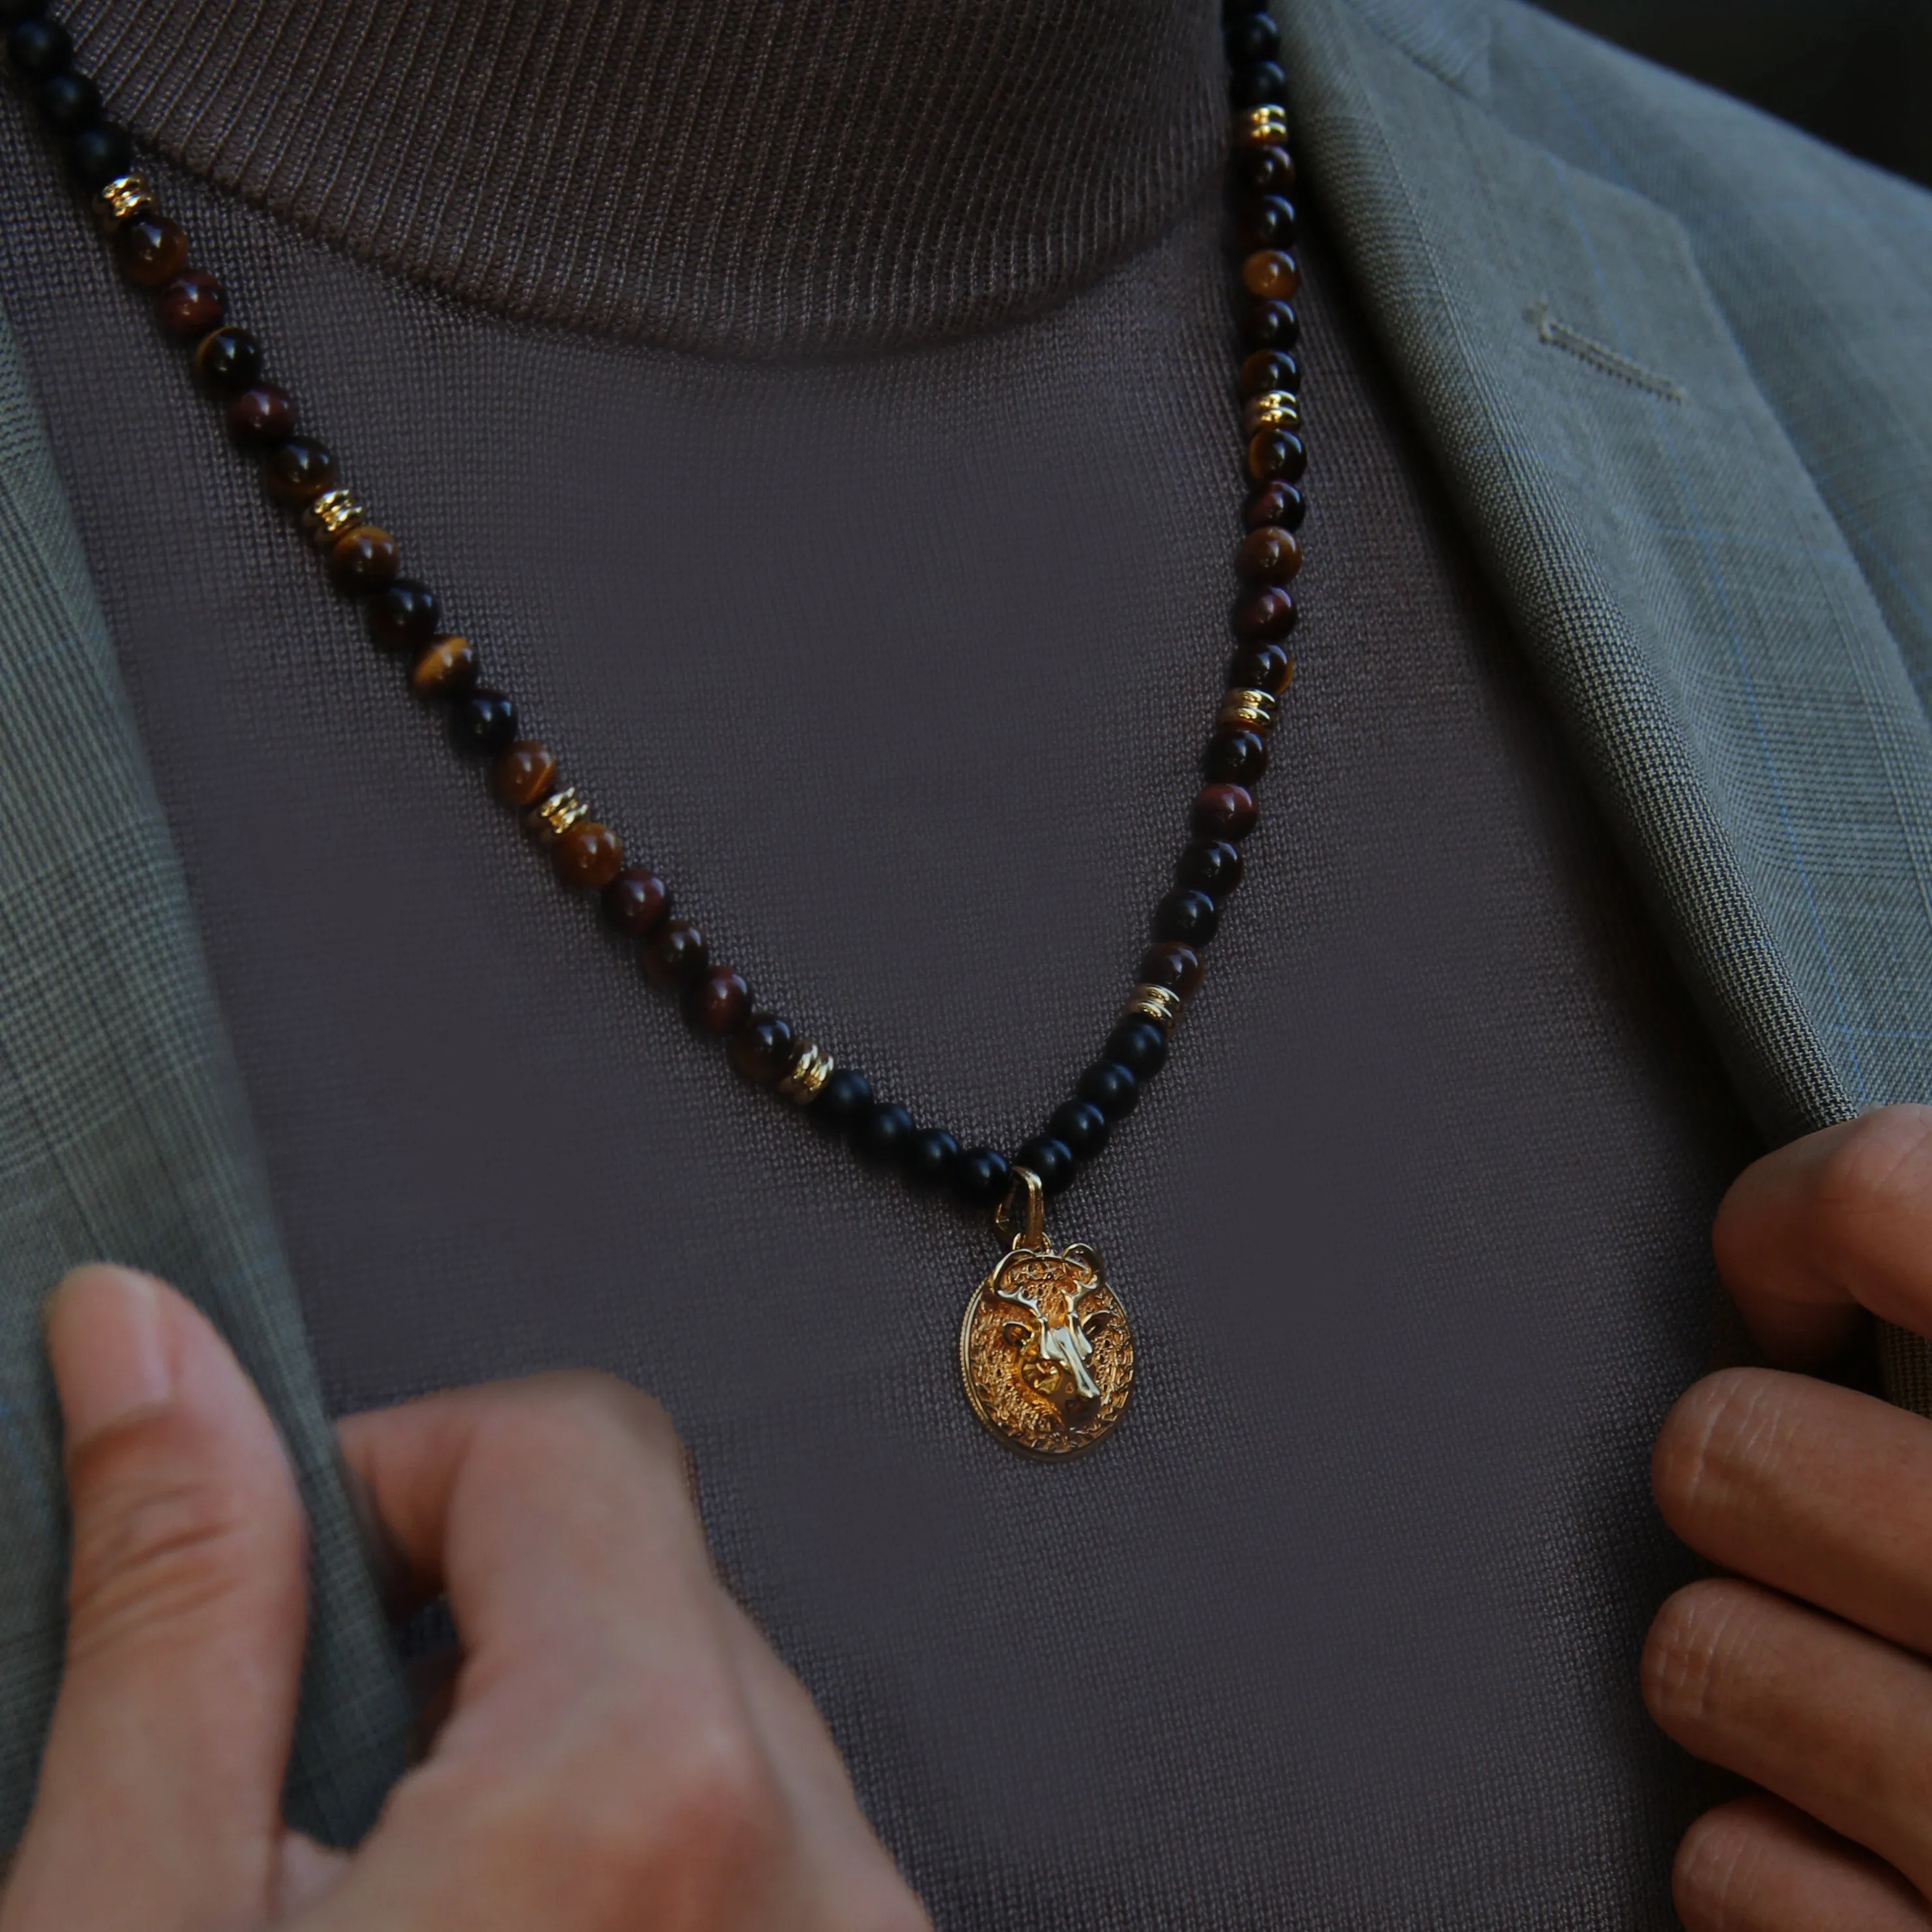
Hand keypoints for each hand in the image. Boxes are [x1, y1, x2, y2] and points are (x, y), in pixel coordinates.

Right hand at [0, 1267, 928, 1931]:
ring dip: (559, 1754)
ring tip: (407, 1912)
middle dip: (480, 1625)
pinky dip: (643, 1858)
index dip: (397, 1477)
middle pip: (655, 1572)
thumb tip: (145, 1344)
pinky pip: (770, 1846)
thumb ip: (175, 1608)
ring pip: (713, 1714)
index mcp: (645, 1795)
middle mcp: (817, 1876)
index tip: (290, 1586)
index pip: (571, 1440)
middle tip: (322, 1792)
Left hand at [1644, 1105, 1931, 1928]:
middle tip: (1862, 1529)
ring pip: (1699, 1654)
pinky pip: (1732, 1871)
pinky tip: (1908, 1874)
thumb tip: (1882, 1210)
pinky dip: (1790, 1871)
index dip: (1798, 1223)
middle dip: (1766, 1483)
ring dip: (1769, 1677)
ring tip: (1907, 1710)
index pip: (1889, 1201)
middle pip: (1724, 1449)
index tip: (1813, 1284)